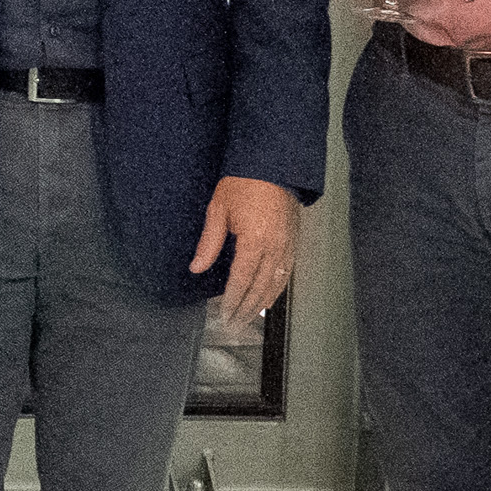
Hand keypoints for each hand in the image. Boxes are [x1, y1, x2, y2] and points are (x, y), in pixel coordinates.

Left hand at [190, 176, 299, 322]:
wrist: (273, 164)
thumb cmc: (243, 183)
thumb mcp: (218, 210)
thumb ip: (209, 243)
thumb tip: (196, 267)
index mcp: (255, 240)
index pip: (242, 279)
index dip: (232, 300)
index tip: (224, 315)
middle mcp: (275, 247)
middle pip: (260, 287)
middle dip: (246, 309)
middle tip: (234, 325)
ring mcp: (288, 245)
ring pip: (275, 283)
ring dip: (261, 304)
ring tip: (248, 318)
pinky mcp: (294, 242)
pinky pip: (286, 272)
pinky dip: (276, 289)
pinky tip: (268, 299)